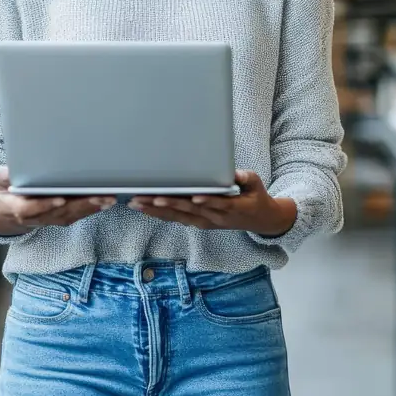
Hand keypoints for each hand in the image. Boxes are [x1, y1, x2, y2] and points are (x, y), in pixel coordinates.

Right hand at [0, 166, 117, 235]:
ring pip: (71, 215)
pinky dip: (92, 209)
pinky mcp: (59, 219)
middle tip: (98, 196)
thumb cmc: (6, 191)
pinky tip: (105, 202)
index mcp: (18, 208)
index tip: (59, 199)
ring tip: (108, 198)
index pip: (31, 209)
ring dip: (91, 208)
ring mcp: (49, 220)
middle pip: (59, 213)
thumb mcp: (0, 182)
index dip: (45, 205)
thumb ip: (5, 176)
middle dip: (80, 205)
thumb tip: (10, 171)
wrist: (6, 213)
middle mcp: (36, 218)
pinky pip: (76, 216)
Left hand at [122, 170, 296, 235]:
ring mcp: (205, 222)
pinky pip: (177, 219)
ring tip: (136, 203)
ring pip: (178, 217)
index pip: (215, 203)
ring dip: (156, 211)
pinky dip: (160, 215)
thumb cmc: (256, 197)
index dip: (204, 201)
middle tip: (146, 198)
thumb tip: (237, 173)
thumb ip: (246, 178)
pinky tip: (144, 209)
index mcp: (231, 207)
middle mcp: (215, 217)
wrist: (259, 220)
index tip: (192, 197)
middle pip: (188, 210)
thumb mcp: (257, 185)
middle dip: (166, 204)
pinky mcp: (199, 222)